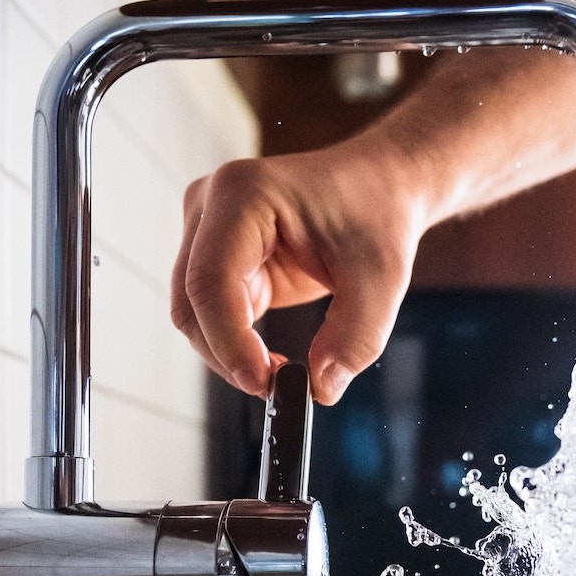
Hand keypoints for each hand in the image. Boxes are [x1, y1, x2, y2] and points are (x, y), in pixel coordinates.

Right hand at [170, 141, 429, 404]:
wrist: (380, 187)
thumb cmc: (378, 212)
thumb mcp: (382, 277)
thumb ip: (356, 337)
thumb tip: (321, 388)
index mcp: (244, 193)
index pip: (211, 279)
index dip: (228, 339)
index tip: (264, 382)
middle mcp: (212, 205)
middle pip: (192, 301)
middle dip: (228, 354)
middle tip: (277, 387)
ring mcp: (208, 230)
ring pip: (195, 313)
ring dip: (230, 353)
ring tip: (282, 372)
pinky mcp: (219, 257)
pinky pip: (213, 314)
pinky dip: (237, 344)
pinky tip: (273, 358)